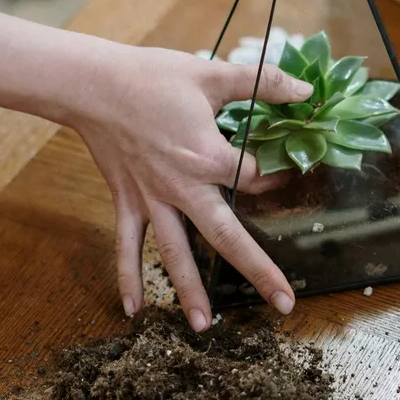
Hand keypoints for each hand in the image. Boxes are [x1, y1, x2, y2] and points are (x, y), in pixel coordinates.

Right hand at [0, 11, 310, 330]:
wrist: (92, 84)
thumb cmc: (152, 77)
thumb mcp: (212, 72)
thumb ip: (263, 82)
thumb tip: (307, 91)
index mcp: (208, 156)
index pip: (255, 179)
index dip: (276, 178)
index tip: (287, 175)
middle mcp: (182, 187)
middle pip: (226, 236)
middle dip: (257, 271)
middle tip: (283, 303)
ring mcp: (152, 200)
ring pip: (175, 253)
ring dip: (189, 291)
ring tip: (206, 327)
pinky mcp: (127, 202)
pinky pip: (127, 247)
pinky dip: (128, 278)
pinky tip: (134, 310)